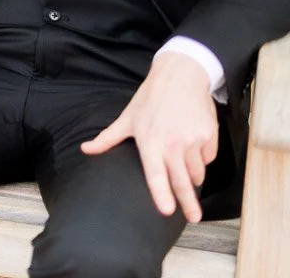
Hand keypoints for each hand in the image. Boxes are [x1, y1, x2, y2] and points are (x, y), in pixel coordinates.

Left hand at [81, 51, 218, 222]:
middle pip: (182, 180)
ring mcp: (193, 140)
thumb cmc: (150, 98)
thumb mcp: (126, 118)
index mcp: (150, 141)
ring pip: (196, 171)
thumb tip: (85, 149)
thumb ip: (107, 138)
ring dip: (192, 176)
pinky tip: (194, 149)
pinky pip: (208, 158)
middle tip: (192, 217)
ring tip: (186, 171)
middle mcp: (172, 143)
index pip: (155, 173)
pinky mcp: (209, 135)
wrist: (180, 76)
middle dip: (188, 202)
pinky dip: (203, 159)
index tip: (167, 211)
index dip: (161, 193)